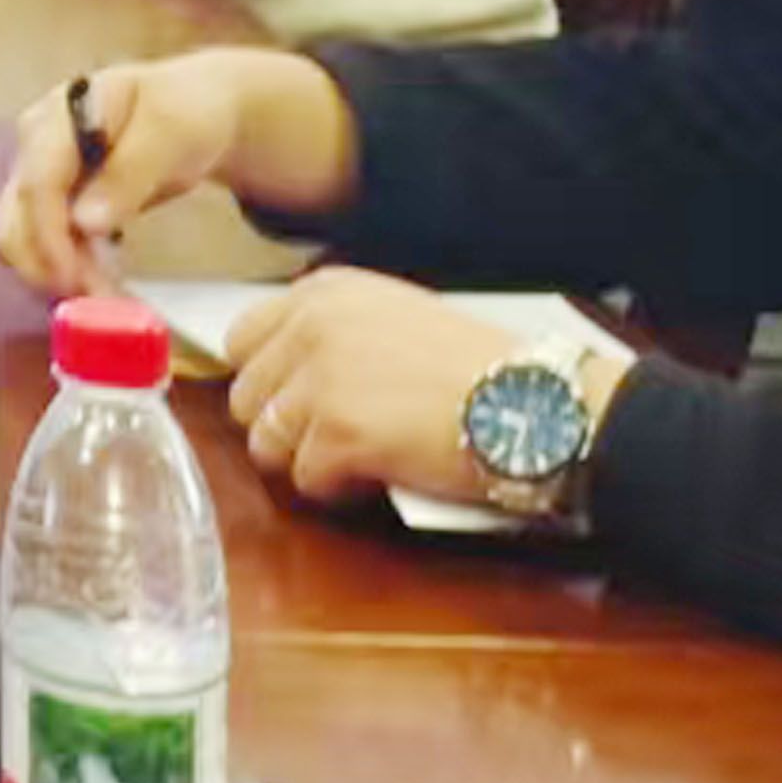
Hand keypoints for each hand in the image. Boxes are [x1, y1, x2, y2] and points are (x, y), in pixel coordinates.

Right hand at [0, 48, 357, 292]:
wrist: (193, 106)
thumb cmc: (184, 110)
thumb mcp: (171, 132)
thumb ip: (129, 172)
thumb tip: (84, 223)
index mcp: (58, 116)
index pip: (38, 181)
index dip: (50, 236)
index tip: (76, 280)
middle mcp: (35, 145)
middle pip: (15, 216)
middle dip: (49, 266)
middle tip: (100, 302)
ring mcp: (39, 172)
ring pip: (20, 237)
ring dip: (56, 274)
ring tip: (108, 299)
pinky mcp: (52, 199)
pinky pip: (43, 242)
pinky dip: (67, 269)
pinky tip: (103, 283)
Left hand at [220, 271, 595, 509]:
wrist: (538, 404)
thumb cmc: (485, 368)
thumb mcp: (399, 320)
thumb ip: (337, 335)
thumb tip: (287, 375)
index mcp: (325, 292)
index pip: (243, 341)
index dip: (269, 383)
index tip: (297, 405)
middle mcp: (311, 326)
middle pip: (247, 397)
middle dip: (285, 427)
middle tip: (335, 442)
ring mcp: (320, 379)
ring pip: (266, 443)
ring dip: (308, 461)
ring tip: (360, 461)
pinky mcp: (336, 433)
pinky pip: (305, 479)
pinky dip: (338, 489)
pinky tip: (378, 478)